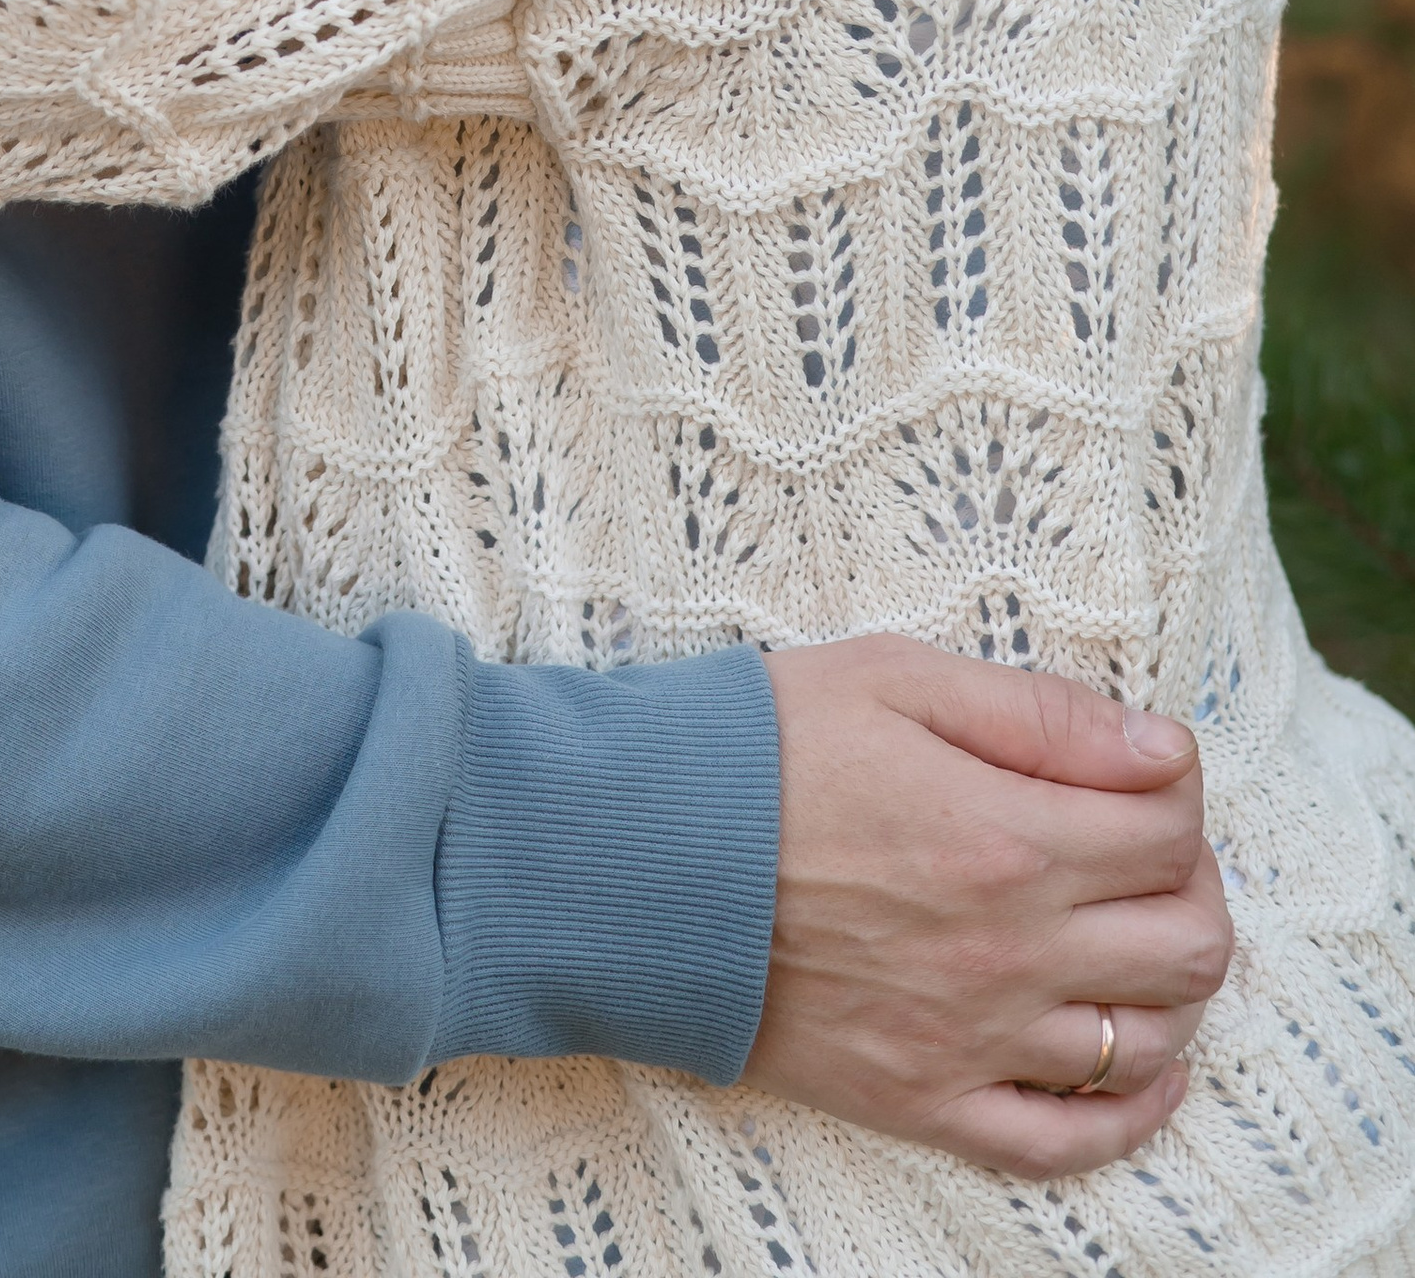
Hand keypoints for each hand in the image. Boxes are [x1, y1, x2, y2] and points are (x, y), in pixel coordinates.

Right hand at [749, 638, 1232, 1178]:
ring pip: (1145, 1043)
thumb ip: (1037, 713)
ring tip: (1130, 940)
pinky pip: (1065, 1142)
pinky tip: (1139, 1070)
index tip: (1142, 772)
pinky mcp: (923, 1101)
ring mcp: (972, 1040)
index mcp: (1008, 837)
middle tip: (1144, 851)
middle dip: (1192, 887)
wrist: (630, 858)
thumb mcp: (894, 680)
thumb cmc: (752, 750)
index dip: (1176, 791)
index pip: (1169, 830)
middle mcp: (1010, 951)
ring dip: (1169, 992)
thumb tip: (1161, 748)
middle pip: (1187, 946)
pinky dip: (1127, 1114)